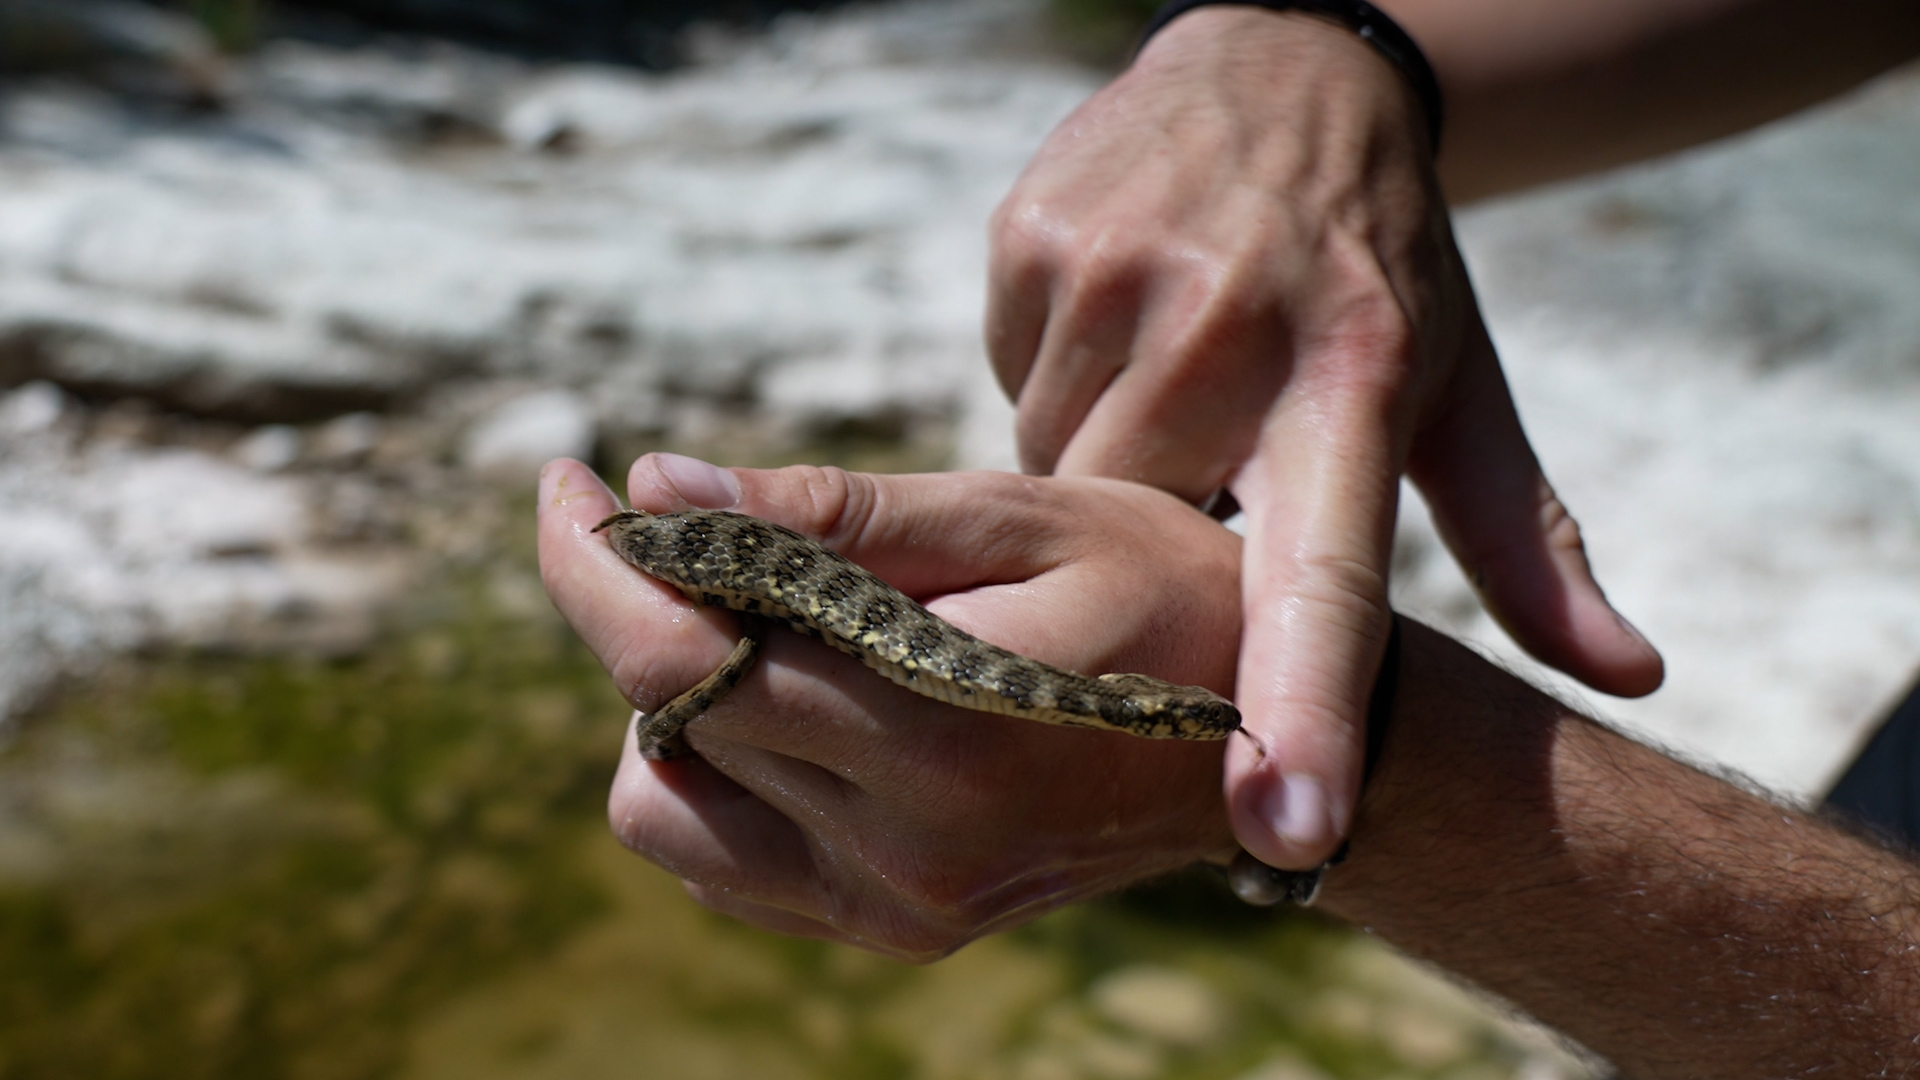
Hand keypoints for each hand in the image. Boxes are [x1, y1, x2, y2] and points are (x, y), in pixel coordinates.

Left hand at [537, 455, 1241, 959]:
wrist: (1275, 743)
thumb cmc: (1163, 591)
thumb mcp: (1022, 514)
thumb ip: (834, 513)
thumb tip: (652, 486)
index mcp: (944, 727)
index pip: (689, 655)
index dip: (592, 562)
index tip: (568, 479)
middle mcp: (907, 845)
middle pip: (659, 725)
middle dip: (634, 608)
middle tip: (680, 530)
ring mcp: (896, 903)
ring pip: (663, 806)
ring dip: (679, 702)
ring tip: (776, 631)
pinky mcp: (891, 927)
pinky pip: (719, 859)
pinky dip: (718, 771)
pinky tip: (796, 703)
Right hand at [986, 7, 1663, 867]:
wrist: (1277, 70)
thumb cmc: (1374, 269)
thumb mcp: (1460, 389)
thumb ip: (1528, 543)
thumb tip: (1630, 677)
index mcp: (1355, 383)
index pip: (1325, 576)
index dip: (1302, 707)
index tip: (1289, 823)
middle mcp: (1232, 328)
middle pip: (1132, 537)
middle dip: (1151, 537)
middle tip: (1208, 459)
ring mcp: (1120, 274)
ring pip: (1048, 474)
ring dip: (1098, 464)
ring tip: (1171, 372)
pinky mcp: (1034, 240)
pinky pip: (1009, 388)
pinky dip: (1053, 389)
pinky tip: (1116, 325)